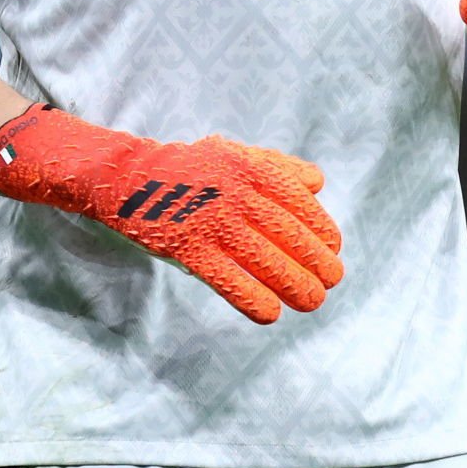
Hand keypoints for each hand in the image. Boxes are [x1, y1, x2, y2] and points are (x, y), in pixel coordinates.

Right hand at [0, 104, 342, 323]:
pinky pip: (228, 279)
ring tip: (313, 300)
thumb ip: (278, 166)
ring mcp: (211, 222)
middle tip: (333, 280)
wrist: (131, 178)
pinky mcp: (187, 248)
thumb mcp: (235, 154)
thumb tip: (318, 182)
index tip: (334, 248)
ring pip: (264, 259)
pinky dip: (253, 298)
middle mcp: (236, 193)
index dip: (322, 229)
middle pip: (288, 234)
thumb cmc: (193, 168)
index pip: (300, 203)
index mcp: (252, 168)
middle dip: (316, 261)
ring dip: (295, 284)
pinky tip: (271, 313)